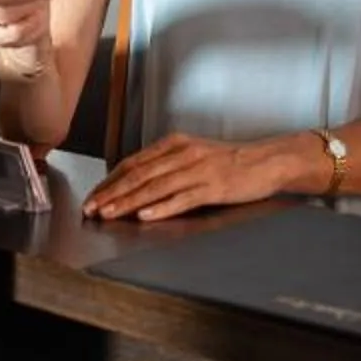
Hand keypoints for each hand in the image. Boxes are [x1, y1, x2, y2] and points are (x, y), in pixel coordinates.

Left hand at [85, 134, 290, 221]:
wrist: (268, 161)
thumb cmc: (232, 161)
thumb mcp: (194, 155)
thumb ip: (168, 165)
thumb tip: (137, 183)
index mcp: (175, 144)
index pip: (133, 163)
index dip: (110, 181)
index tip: (94, 196)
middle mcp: (183, 154)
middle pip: (138, 175)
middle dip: (111, 193)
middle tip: (92, 208)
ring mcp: (198, 170)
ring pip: (155, 187)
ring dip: (128, 202)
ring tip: (109, 214)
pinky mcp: (213, 187)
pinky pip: (182, 198)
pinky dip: (161, 207)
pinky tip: (146, 216)